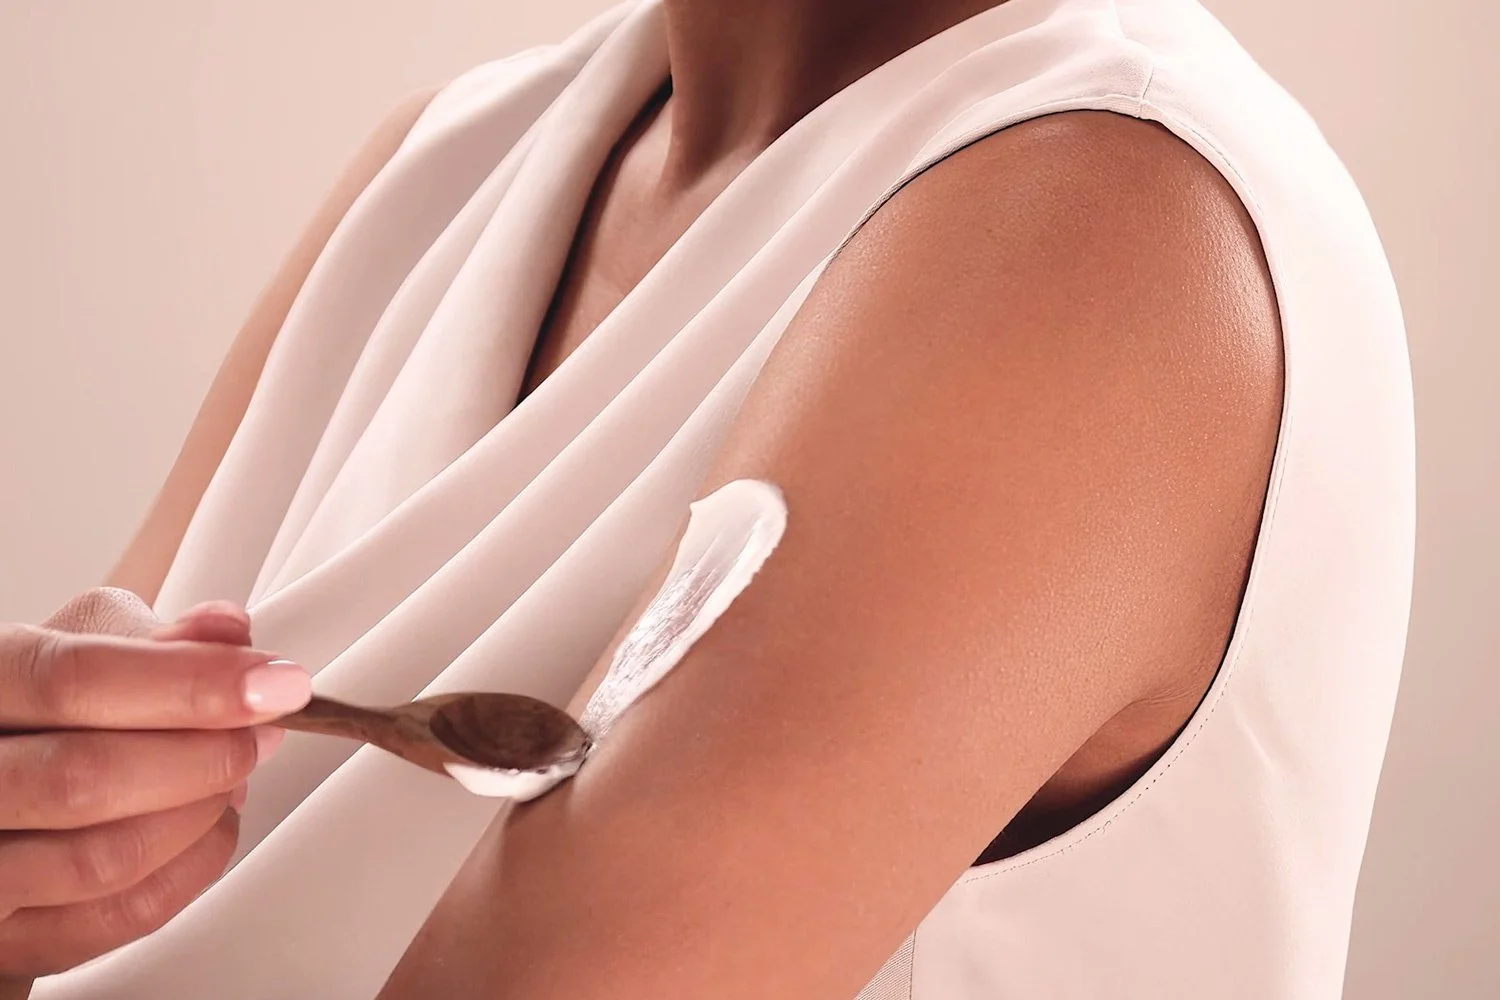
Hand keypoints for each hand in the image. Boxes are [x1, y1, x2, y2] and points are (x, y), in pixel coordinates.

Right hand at [0, 588, 310, 980]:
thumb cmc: (31, 713)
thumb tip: (228, 631)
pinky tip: (211, 826)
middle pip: (86, 777)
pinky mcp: (6, 938)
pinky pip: (115, 919)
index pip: (74, 679)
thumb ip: (147, 638)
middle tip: (263, 734)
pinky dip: (189, 871)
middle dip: (205, 756)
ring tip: (236, 776)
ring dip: (200, 814)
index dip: (191, 682)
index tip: (276, 685)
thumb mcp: (71, 647)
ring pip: (103, 858)